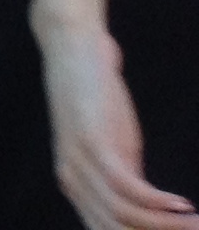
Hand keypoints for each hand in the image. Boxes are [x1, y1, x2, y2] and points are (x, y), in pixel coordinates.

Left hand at [41, 15, 197, 229]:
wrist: (72, 46)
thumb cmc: (95, 99)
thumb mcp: (115, 148)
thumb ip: (127, 180)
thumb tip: (153, 210)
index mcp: (76, 186)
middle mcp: (72, 179)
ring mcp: (79, 160)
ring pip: (123, 214)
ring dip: (167, 226)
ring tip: (197, 226)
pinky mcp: (92, 140)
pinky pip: (125, 184)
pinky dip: (157, 201)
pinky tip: (184, 206)